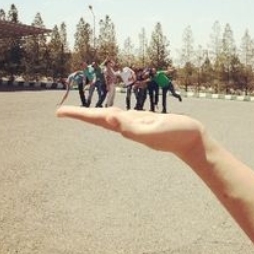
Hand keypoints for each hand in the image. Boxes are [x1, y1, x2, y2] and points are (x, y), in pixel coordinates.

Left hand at [56, 106, 205, 156]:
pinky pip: (123, 117)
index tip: (59, 113)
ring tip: (80, 114)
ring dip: (94, 115)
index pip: (97, 119)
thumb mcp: (154, 129)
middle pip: (99, 119)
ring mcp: (137, 125)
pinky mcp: (146, 122)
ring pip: (110, 118)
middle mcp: (128, 126)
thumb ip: (132, 127)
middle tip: (61, 113)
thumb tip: (110, 120)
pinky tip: (112, 115)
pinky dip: (112, 114)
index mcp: (126, 127)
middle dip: (81, 115)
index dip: (79, 115)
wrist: (194, 141)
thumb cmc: (176, 134)